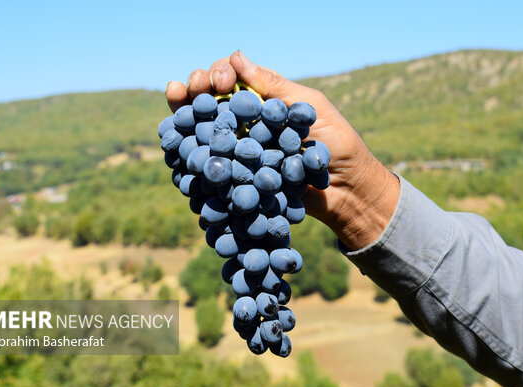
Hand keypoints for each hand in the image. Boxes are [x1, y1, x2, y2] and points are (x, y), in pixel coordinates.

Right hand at [165, 51, 399, 250]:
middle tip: (192, 89)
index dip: (219, 73)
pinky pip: (208, 161)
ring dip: (184, 111)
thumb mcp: (312, 108)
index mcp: (264, 101)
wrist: (346, 194)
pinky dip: (188, 148)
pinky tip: (176, 138)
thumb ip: (276, 87)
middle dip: (195, 88)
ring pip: (203, 127)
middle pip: (210, 99)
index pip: (232, 78)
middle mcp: (247, 122)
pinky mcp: (236, 176)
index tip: (221, 83)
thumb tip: (237, 57)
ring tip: (176, 99)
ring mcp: (239, 149)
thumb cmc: (337, 145)